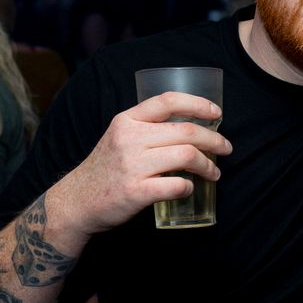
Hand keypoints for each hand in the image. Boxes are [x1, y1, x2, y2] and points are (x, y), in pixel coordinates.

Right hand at [51, 92, 231, 236]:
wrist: (77, 201)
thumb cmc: (106, 169)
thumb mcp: (119, 137)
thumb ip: (147, 128)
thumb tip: (192, 127)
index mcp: (127, 120)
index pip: (168, 101)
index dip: (198, 103)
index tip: (217, 112)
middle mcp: (129, 138)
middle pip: (186, 131)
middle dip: (214, 140)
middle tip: (225, 149)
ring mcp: (132, 165)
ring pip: (187, 156)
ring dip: (208, 165)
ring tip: (214, 172)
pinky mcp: (136, 192)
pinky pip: (176, 185)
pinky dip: (189, 187)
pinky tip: (189, 188)